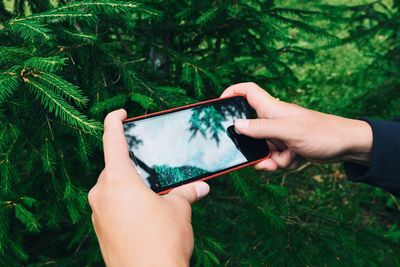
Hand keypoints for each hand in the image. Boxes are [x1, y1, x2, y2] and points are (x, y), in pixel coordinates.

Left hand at [88, 109, 209, 266]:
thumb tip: (200, 187)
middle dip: (132, 164)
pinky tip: (144, 213)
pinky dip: (124, 203)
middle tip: (151, 167)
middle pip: (114, 167)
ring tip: (152, 194)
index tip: (120, 113)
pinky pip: (111, 206)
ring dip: (129, 186)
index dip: (114, 121)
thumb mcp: (178, 210)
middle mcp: (102, 194)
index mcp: (118, 180)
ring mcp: (98, 214)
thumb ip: (186, 192)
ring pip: (112, 188)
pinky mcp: (100, 230)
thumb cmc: (162, 241)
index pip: (112, 140)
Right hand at [221, 83, 372, 170]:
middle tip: (261, 157)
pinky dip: (281, 163)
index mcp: (272, 109)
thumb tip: (236, 125)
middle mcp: (273, 120)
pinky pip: (274, 158)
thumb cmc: (322, 132)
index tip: (219, 103)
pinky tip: (293, 162)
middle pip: (250, 130)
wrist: (347, 146)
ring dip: (271, 159)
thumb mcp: (289, 131)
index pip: (247, 91)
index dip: (232, 92)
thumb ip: (261, 128)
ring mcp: (279, 134)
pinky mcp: (286, 147)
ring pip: (262, 149)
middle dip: (253, 147)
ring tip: (286, 159)